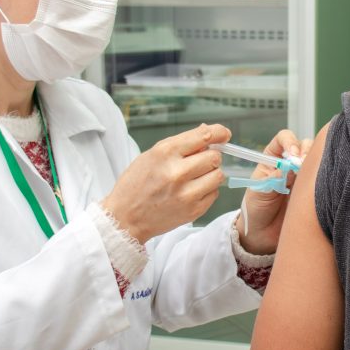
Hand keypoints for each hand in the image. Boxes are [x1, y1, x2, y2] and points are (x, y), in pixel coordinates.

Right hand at [103, 123, 231, 243]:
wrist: (125, 218)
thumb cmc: (136, 184)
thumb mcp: (152, 155)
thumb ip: (180, 144)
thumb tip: (206, 131)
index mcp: (165, 153)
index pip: (204, 136)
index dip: (219, 133)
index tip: (224, 134)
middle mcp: (177, 172)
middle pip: (214, 157)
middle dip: (210, 157)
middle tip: (200, 162)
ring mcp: (186, 193)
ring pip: (218, 175)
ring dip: (211, 174)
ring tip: (196, 177)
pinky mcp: (193, 211)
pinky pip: (214, 193)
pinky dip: (207, 190)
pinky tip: (192, 191)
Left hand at [235, 129, 313, 254]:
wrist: (263, 235)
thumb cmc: (256, 209)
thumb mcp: (259, 191)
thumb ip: (273, 178)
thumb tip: (287, 167)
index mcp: (273, 157)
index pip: (284, 138)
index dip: (290, 141)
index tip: (292, 154)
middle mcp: (290, 163)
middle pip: (305, 145)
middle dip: (307, 151)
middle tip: (304, 165)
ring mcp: (304, 176)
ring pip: (318, 159)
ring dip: (318, 163)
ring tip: (313, 177)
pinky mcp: (313, 190)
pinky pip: (323, 178)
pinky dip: (325, 178)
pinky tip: (321, 186)